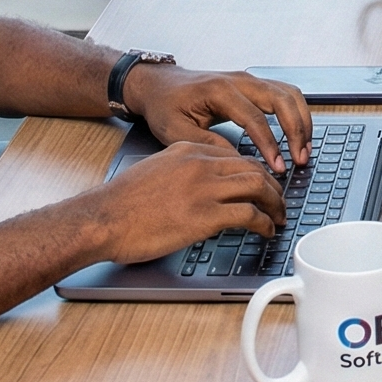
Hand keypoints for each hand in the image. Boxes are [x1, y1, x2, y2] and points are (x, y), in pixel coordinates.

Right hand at [91, 140, 285, 265]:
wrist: (102, 219)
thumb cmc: (121, 204)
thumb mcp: (155, 172)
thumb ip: (181, 173)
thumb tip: (200, 189)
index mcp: (187, 150)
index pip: (235, 156)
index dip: (255, 172)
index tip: (262, 185)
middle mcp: (200, 163)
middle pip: (253, 168)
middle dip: (272, 186)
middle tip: (279, 202)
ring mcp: (204, 188)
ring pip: (258, 186)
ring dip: (275, 204)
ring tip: (279, 217)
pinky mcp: (206, 215)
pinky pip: (249, 215)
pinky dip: (264, 223)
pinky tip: (266, 231)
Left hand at [129, 65, 314, 172]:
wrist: (159, 85)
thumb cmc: (165, 106)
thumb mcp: (176, 132)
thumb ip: (207, 145)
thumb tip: (238, 162)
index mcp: (219, 90)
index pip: (255, 118)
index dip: (270, 145)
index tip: (278, 167)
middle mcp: (238, 80)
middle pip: (281, 99)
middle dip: (296, 130)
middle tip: (300, 159)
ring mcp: (248, 79)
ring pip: (289, 93)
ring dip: (302, 121)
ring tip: (304, 149)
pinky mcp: (253, 84)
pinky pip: (284, 94)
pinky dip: (296, 113)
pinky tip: (298, 135)